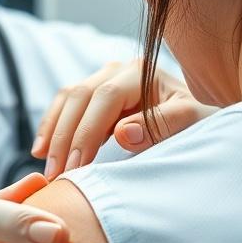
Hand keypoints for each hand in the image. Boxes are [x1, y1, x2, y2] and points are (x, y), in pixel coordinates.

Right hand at [32, 59, 217, 178]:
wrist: (200, 118)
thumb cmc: (198, 122)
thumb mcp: (191, 123)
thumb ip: (161, 126)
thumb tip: (122, 133)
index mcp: (141, 72)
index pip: (105, 98)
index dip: (87, 132)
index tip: (76, 166)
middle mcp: (118, 69)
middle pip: (80, 96)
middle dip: (64, 136)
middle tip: (56, 173)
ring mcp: (104, 78)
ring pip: (67, 99)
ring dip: (52, 132)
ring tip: (46, 166)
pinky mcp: (94, 94)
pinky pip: (66, 106)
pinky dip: (52, 127)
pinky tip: (41, 151)